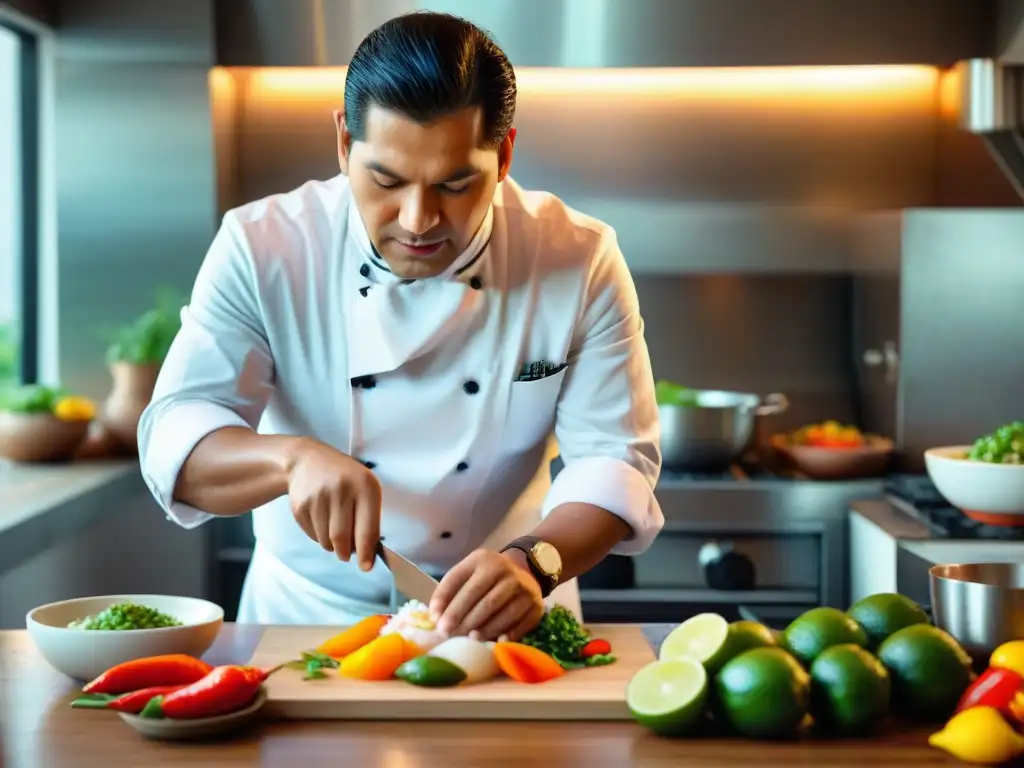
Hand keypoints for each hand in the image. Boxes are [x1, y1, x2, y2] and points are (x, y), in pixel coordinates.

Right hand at [286, 437, 382, 570]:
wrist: (307, 460)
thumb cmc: (345, 478)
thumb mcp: (365, 487)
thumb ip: (370, 518)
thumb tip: (367, 554)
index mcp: (365, 486)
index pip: (367, 529)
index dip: (366, 553)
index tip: (366, 567)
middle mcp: (341, 490)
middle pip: (343, 539)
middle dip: (346, 552)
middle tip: (347, 552)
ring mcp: (318, 497)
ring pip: (326, 541)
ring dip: (332, 544)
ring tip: (334, 526)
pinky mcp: (300, 506)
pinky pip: (312, 535)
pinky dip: (319, 535)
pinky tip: (321, 518)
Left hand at [429, 549, 544, 640]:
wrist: (523, 571)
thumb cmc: (485, 578)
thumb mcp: (466, 574)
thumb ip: (448, 591)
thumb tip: (435, 617)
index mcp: (483, 560)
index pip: (464, 582)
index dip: (450, 605)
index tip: (439, 624)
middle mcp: (506, 570)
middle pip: (484, 601)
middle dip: (465, 620)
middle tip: (451, 636)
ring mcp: (524, 587)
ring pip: (503, 613)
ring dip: (486, 629)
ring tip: (471, 639)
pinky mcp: (536, 604)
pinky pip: (521, 623)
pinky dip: (508, 634)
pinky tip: (496, 641)